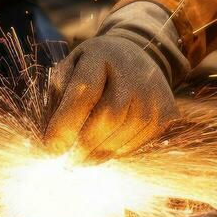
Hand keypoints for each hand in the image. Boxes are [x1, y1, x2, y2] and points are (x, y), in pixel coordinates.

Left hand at [43, 33, 177, 161]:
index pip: (84, 92)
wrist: (135, 56)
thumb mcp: (69, 70)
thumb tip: (52, 142)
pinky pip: (137, 142)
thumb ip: (58, 100)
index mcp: (101, 55)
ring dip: (98, 154)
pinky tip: (102, 150)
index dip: (66, 123)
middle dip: (83, 145)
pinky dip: (115, 152)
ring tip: (80, 160)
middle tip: (66, 161)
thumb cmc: (91, 69)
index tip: (50, 148)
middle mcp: (133, 71)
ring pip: (125, 134)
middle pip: (109, 117)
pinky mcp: (165, 112)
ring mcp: (153, 92)